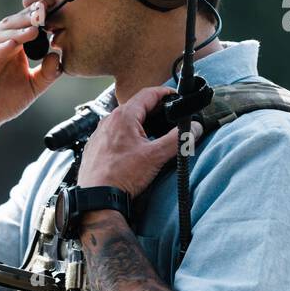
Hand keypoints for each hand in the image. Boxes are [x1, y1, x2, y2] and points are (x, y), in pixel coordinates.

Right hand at [0, 2, 61, 138]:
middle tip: (43, 13)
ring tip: (32, 29)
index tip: (51, 9)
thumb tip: (57, 56)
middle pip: (8, 26)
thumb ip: (46, 73)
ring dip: (15, 32)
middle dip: (26, 19)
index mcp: (5, 45)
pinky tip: (10, 46)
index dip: (33, 16)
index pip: (19, 24)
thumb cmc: (2, 101)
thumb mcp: (31, 87)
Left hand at [78, 85, 202, 196]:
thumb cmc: (120, 176)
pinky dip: (128, 134)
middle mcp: (108, 121)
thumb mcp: (155, 156)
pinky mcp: (96, 147)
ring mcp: (100, 133)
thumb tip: (193, 128)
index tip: (175, 96)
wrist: (97, 197)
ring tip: (155, 132)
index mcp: (123, 116)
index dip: (165, 93)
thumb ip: (178, 139)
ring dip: (141, 122)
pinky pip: (115, 133)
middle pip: (136, 106)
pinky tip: (135, 148)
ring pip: (125, 120)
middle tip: (169, 115)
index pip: (148, 94)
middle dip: (155, 109)